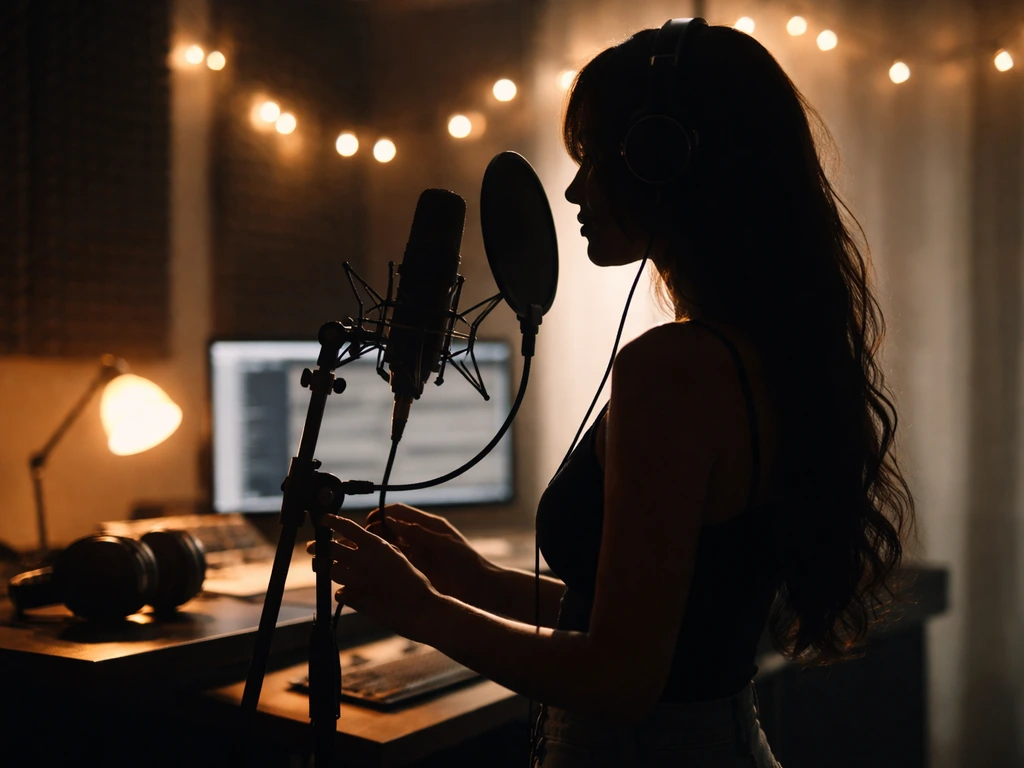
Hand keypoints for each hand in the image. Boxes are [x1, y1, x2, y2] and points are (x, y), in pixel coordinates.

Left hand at [307, 515, 439, 640]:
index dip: (331, 521)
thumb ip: (382, 550)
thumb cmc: (415, 583)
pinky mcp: (354, 599)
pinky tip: (349, 594)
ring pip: (330, 571)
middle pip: (330, 549)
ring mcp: (356, 580)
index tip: (323, 521)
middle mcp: (363, 560)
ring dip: (329, 570)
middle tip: (313, 548)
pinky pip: (339, 593)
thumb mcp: (400, 559)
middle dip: (319, 548)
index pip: (347, 527)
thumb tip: (368, 547)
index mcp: (376, 546)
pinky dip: (342, 592)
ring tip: (329, 570)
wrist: (420, 610)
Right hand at [364, 504, 490, 599]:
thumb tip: (392, 521)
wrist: (480, 588)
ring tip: (363, 554)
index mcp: (429, 525)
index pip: (399, 512)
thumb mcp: (443, 544)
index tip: (368, 521)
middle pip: (391, 528)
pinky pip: (396, 562)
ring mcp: (417, 554)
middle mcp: (420, 537)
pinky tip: (374, 568)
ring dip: (378, 547)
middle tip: (362, 540)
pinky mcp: (416, 570)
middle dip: (376, 531)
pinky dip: (385, 563)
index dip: (382, 513)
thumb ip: (419, 533)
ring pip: (391, 546)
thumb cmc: (467, 562)